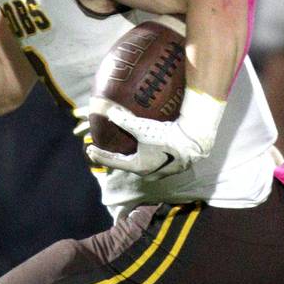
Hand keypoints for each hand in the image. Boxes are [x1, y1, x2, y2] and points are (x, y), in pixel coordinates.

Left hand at [84, 88, 224, 179]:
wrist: (193, 141)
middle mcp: (147, 172)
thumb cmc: (167, 136)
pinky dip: (141, 156)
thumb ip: (125, 121)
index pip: (113, 161)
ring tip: (121, 151)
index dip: (100, 155)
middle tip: (100, 150)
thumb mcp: (143, 128)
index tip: (89, 150)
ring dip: (128, 158)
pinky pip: (150, 162)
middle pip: (125, 165)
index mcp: (138, 167)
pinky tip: (142, 150)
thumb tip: (108, 111)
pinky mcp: (169, 166)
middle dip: (113, 158)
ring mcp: (159, 171)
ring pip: (138, 165)